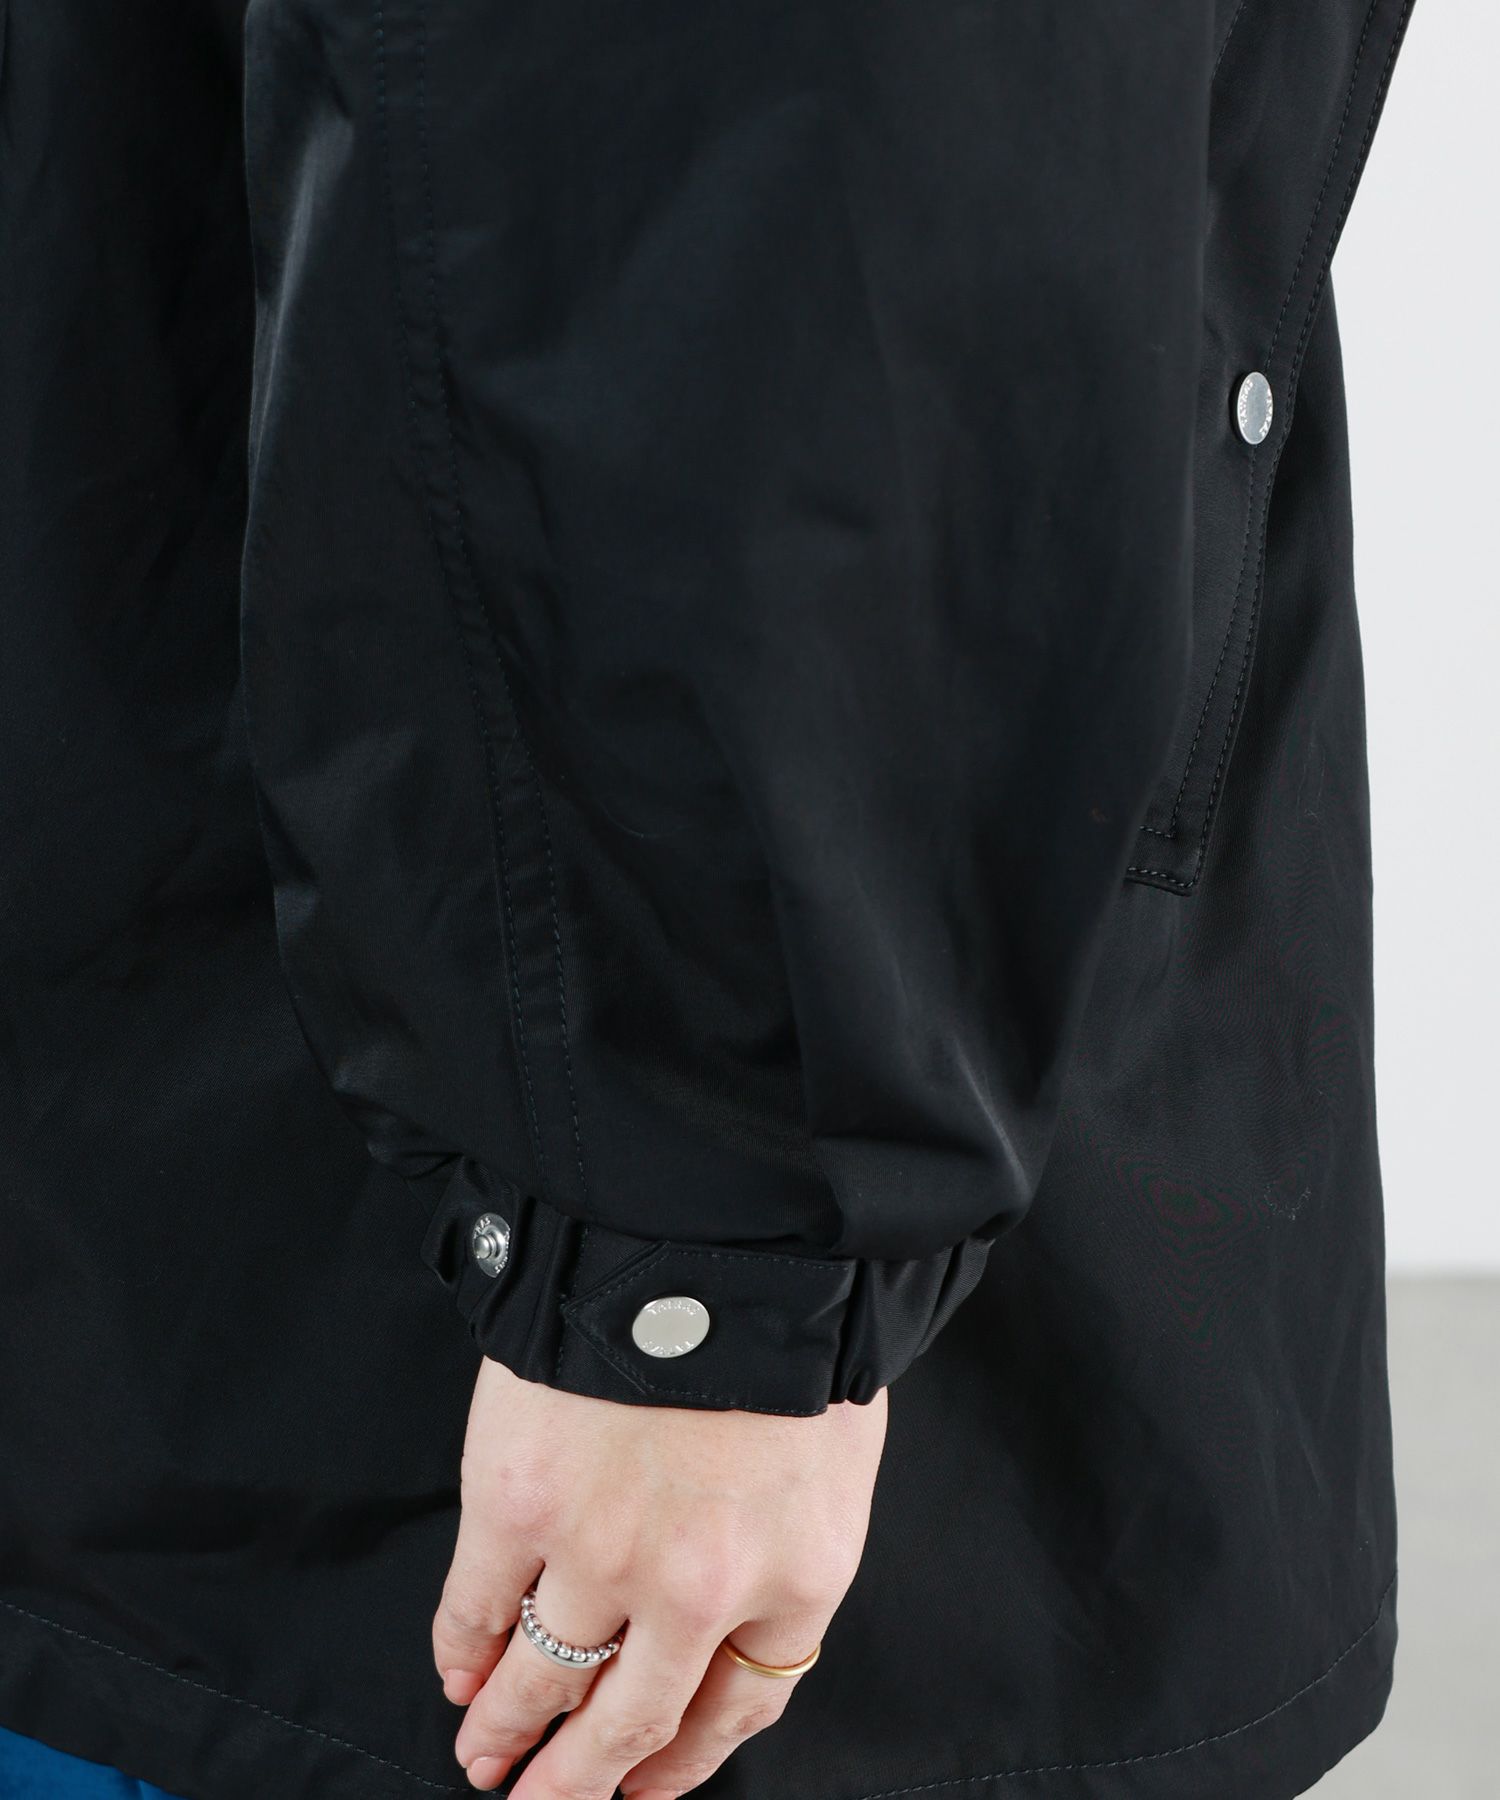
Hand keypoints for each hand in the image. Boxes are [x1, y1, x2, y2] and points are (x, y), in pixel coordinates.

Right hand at [432, 1356, 887, 1796]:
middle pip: (633, 1719)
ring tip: (483, 1753)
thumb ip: (787, 1535)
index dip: (684, 1757)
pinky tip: (456, 1670)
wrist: (718, 1235)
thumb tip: (734, 1598)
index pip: (739, 1706)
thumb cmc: (790, 1320)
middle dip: (581, 1776)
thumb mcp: (833, 1446)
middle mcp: (700, 1593)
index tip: (644, 1784)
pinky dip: (460, 1648)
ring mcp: (604, 1553)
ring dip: (507, 1725)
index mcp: (796, 1577)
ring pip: (546, 1675)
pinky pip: (478, 1606)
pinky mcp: (519, 1504)